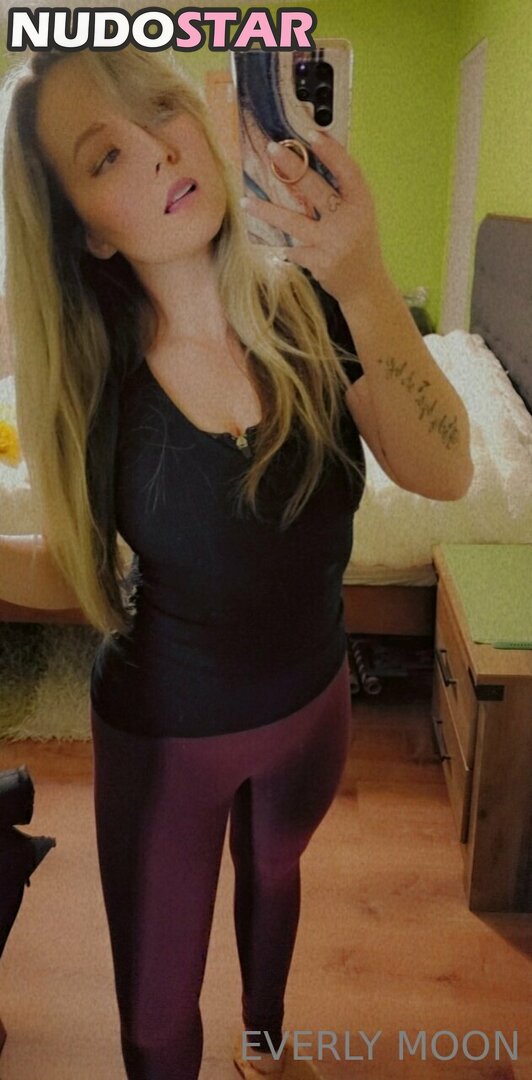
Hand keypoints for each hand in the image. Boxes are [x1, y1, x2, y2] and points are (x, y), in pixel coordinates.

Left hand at [240, 131, 385, 307]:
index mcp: (362, 204)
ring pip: (293, 222)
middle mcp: (349, 222)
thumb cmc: (358, 242)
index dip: (330, 151)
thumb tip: (310, 159)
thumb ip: (340, 192)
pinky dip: (280, 240)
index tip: (311, 133)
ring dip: (267, 211)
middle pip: (315, 189)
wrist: (364, 285)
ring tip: (247, 201)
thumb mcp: (359, 214)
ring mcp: (332, 244)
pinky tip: (266, 235)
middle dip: (291, 167)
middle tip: (271, 150)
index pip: (347, 171)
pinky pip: (291, 246)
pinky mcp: (318, 263)